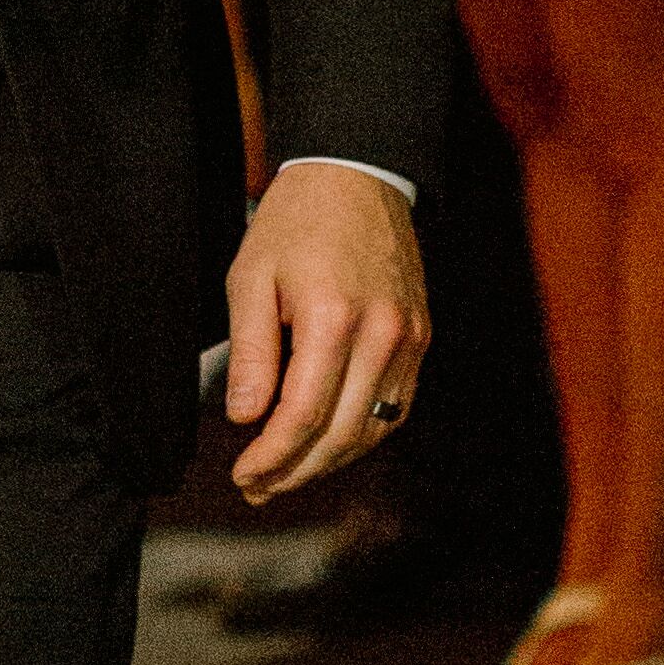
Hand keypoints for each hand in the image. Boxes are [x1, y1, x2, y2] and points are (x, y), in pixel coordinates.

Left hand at [223, 161, 426, 497]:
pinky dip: (362, 436)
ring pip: (372, 430)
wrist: (357, 177)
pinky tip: (328, 444)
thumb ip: (252, 351)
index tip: (242, 474)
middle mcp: (382, 335)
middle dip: (296, 471)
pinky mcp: (420, 339)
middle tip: (258, 487)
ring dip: (328, 462)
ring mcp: (409, 339)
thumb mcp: (252, 277)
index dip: (272, 456)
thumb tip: (247, 418)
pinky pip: (396, 408)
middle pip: (341, 434)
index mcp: (334, 318)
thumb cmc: (295, 223)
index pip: (303, 415)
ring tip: (286, 474)